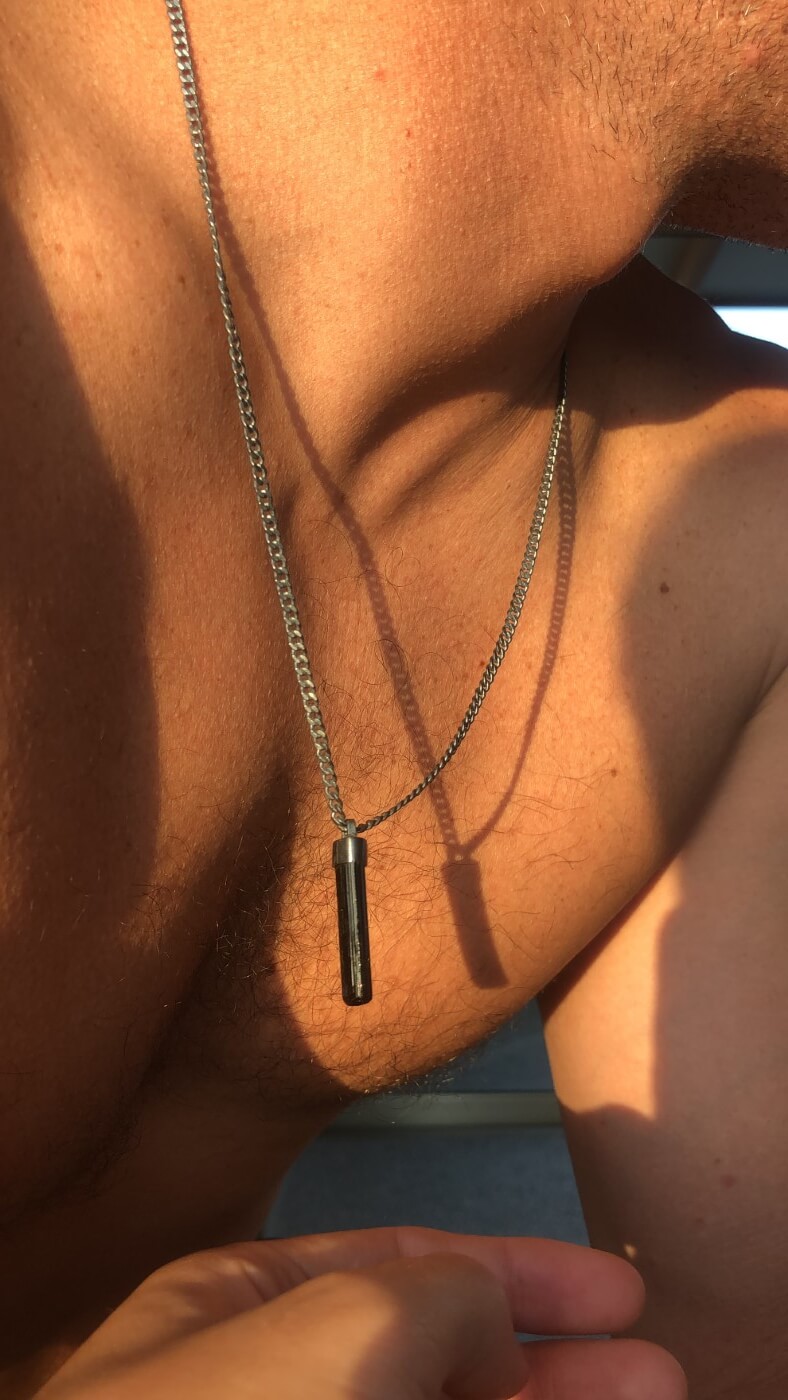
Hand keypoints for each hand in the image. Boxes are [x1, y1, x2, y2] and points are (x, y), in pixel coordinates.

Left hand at [38, 1227, 685, 1398]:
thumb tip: (493, 1329)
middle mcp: (274, 1388)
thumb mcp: (348, 1321)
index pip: (402, 1263)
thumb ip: (443, 1295)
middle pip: (440, 1358)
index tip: (616, 1296)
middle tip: (656, 1373)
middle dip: (553, 1364)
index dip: (519, 1268)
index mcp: (244, 1305)